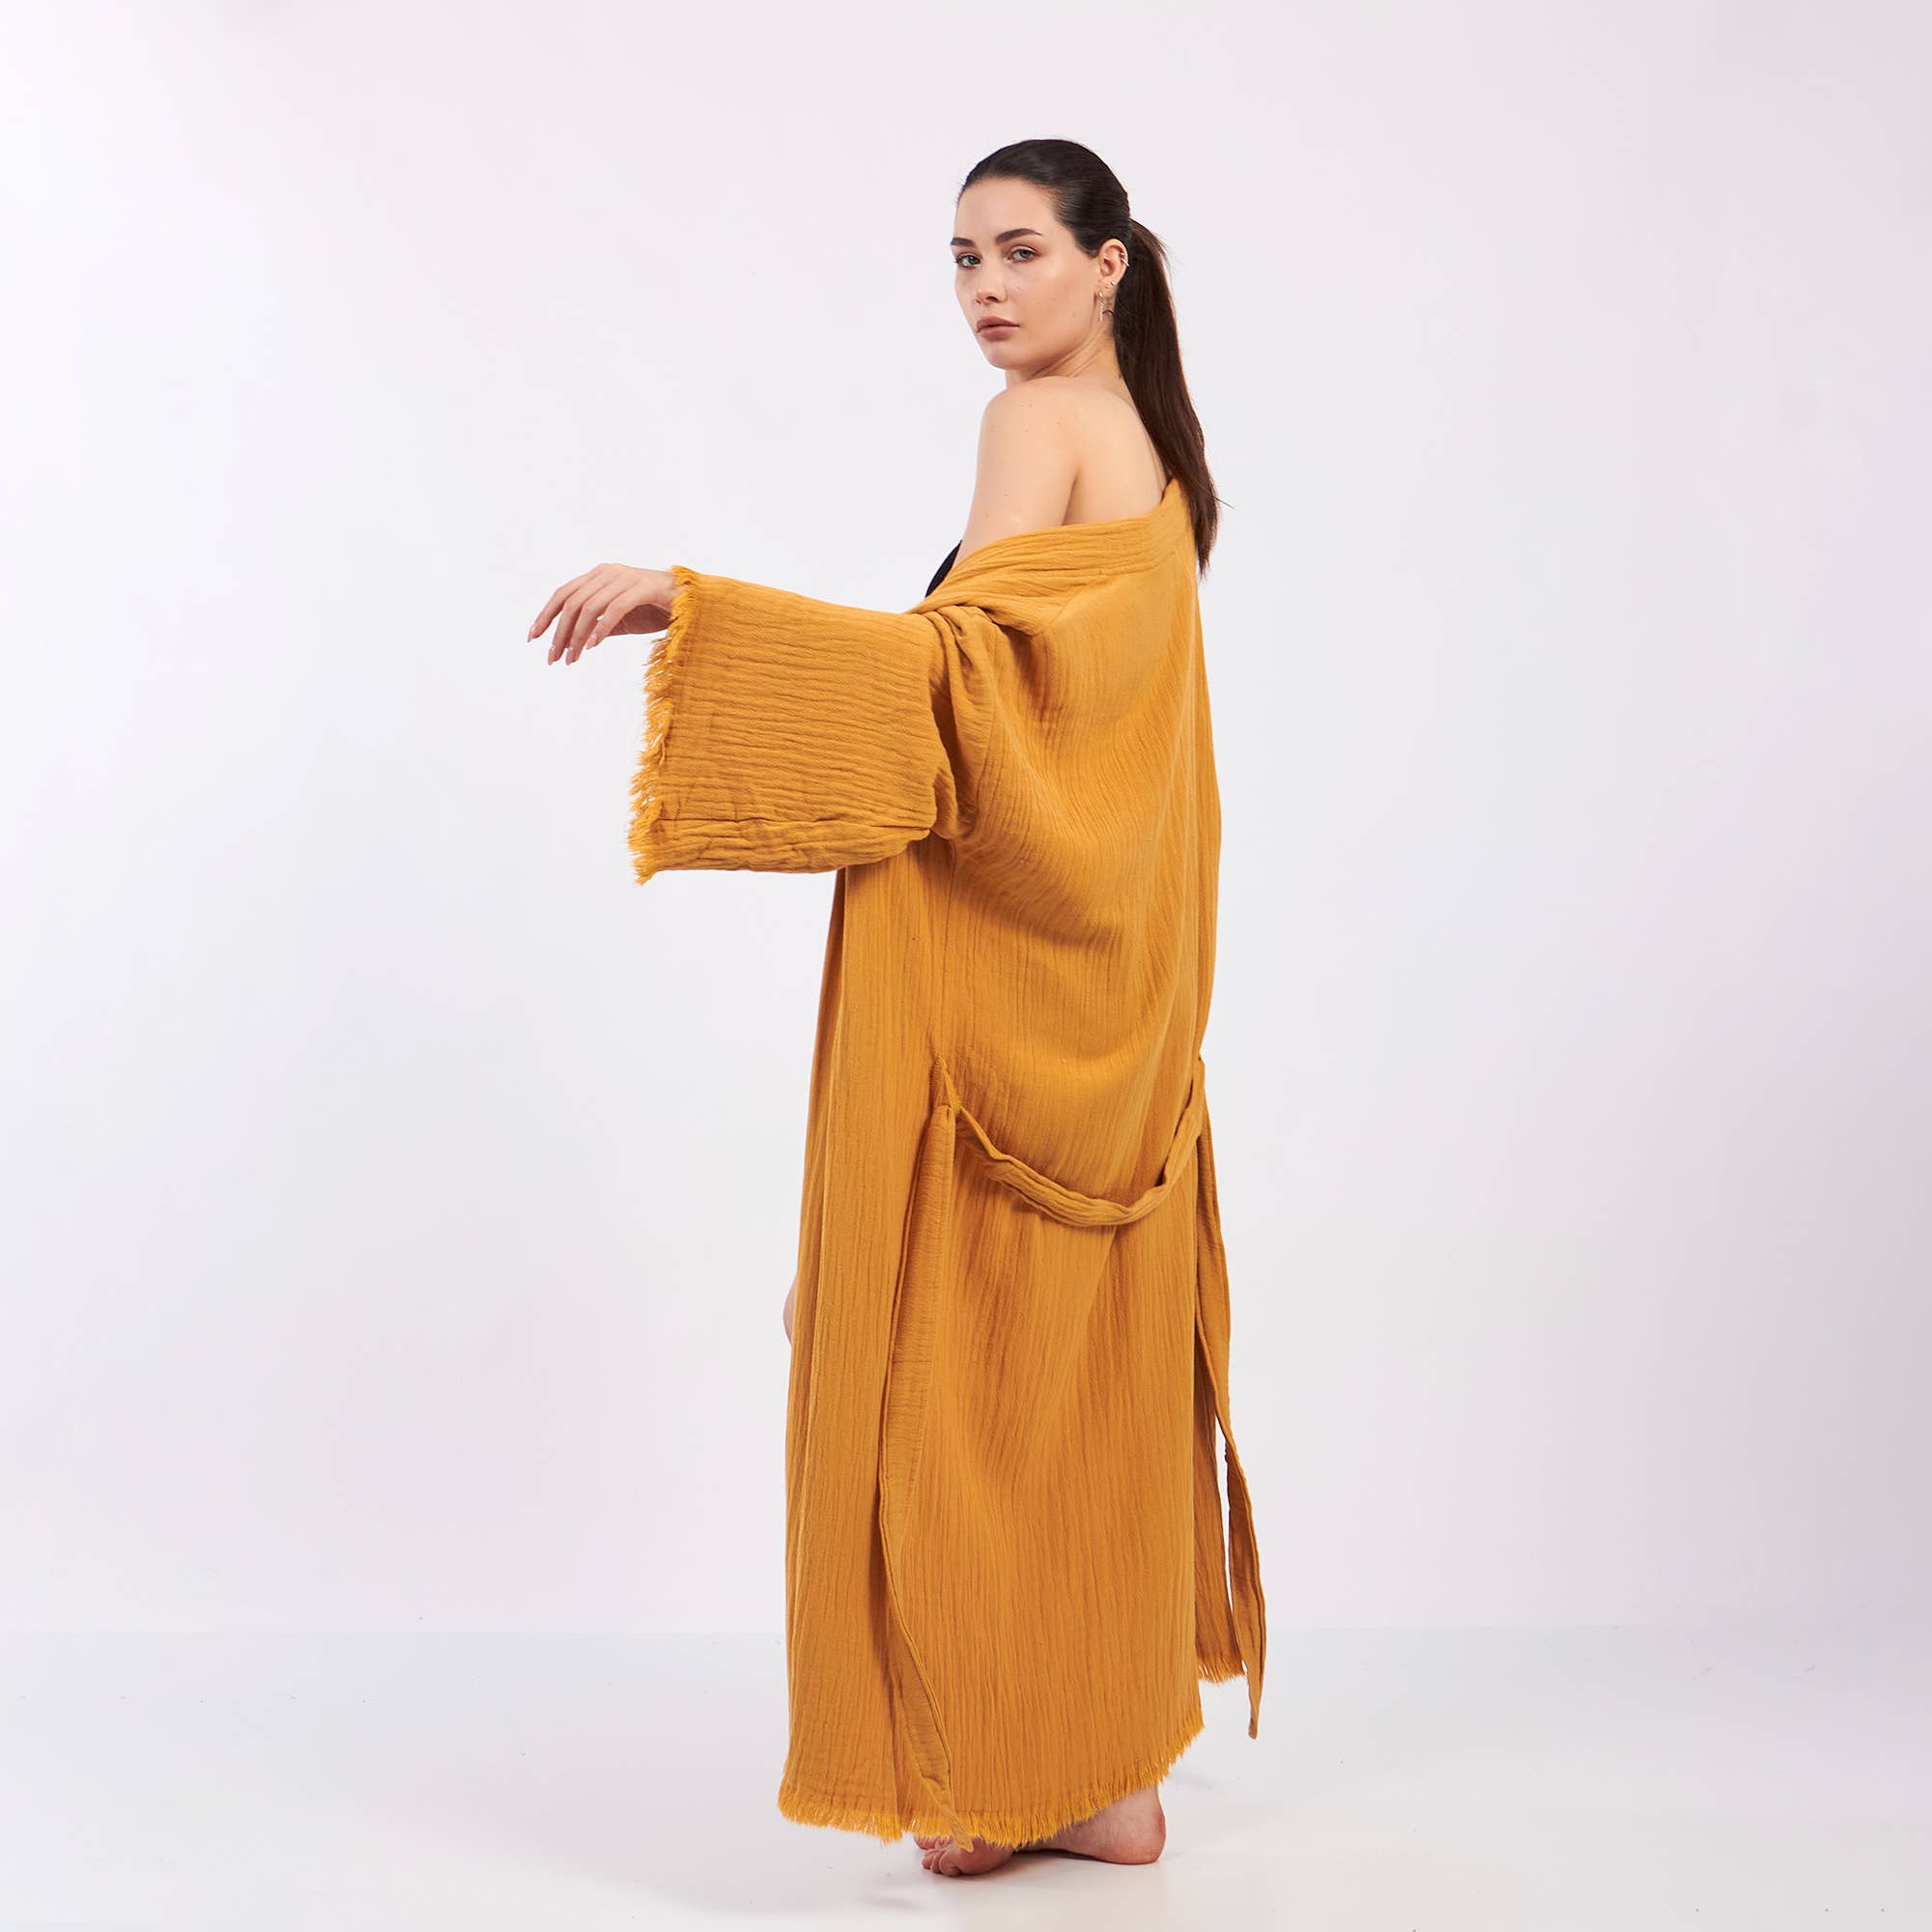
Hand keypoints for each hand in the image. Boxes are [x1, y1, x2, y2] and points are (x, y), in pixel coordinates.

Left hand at [529, 564, 676, 664]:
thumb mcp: (623, 620)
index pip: (564, 593)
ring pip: (590, 607)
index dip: (545, 614)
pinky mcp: (645, 588)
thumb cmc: (659, 610)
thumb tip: (577, 640)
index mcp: (601, 575)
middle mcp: (609, 573)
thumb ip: (600, 624)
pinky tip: (592, 646)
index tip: (532, 637)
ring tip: (572, 659)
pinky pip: (615, 609)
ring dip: (576, 636)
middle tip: (553, 658)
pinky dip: (601, 628)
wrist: (694, 603)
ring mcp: (627, 578)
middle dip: (559, 632)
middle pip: (572, 602)